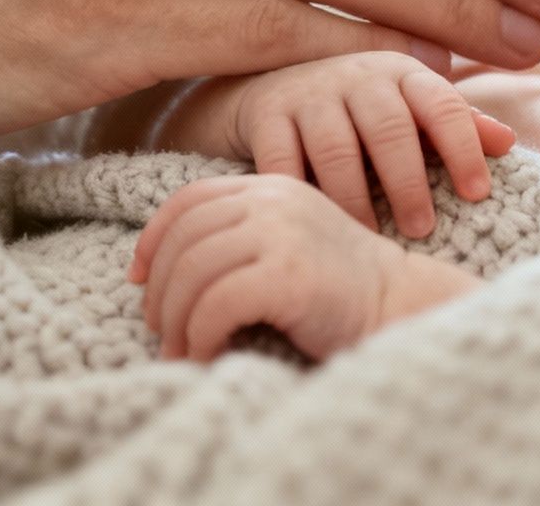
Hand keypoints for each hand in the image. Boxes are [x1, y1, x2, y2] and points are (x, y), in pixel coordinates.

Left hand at [131, 174, 412, 360]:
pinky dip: (199, 336)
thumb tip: (156, 270)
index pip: (189, 200)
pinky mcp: (288, 275)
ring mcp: (282, 234)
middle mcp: (273, 201)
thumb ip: (239, 237)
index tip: (138, 279)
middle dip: (160, 291)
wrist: (401, 307)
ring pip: (192, 274)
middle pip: (183, 241)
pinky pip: (216, 305)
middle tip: (160, 330)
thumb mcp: (287, 242)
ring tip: (180, 351)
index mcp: (271, 186)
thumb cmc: (339, 289)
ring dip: (176, 321)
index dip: (152, 239)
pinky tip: (206, 354)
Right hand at [217, 53, 515, 237]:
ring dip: (356, 198)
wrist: (266, 84)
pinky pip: (282, 159)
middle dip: (409, 181)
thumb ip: (456, 125)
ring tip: (371, 239)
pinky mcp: (265, 113)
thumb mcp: (409, 108)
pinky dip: (298, 193)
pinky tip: (311, 226)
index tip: (477, 193)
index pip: (443, 105)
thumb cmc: (357, 109)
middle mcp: (358, 75)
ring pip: (336, 148)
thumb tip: (508, 142)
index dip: (463, 148)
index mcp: (403, 73)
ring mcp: (308, 92)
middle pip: (390, 128)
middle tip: (423, 228)